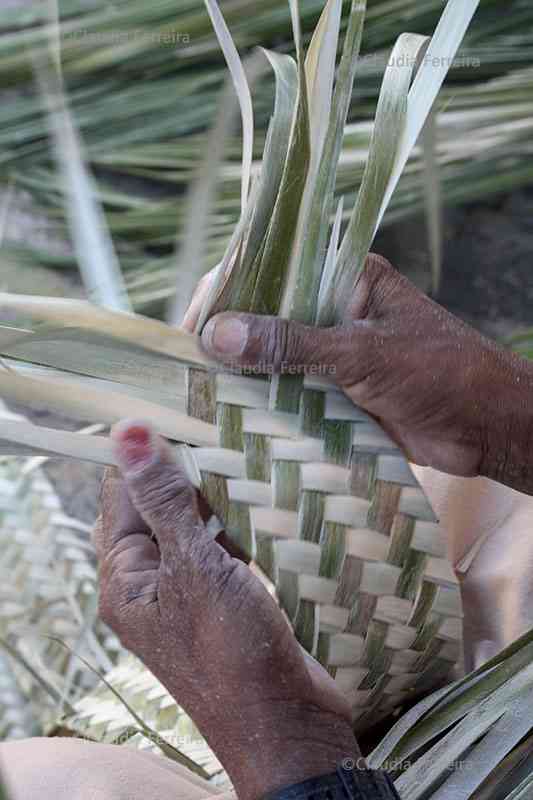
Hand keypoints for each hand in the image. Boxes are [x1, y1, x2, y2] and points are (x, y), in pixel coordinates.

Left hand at [95, 421, 358, 799]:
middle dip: (186, 472)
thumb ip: (162, 499)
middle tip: (221, 432)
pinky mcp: (226, 597)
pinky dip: (238, 524)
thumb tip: (126, 432)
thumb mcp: (193, 567)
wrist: (286, 723)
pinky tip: (262, 503)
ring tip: (245, 459)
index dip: (144, 454)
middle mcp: (150, 583)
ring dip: (216, 497)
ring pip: (194, 525)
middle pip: (157, 507)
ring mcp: (189, 591)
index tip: (179, 413)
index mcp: (124, 578)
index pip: (120, 495)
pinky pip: (223, 546)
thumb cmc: (231, 651)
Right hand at [195, 254, 532, 495]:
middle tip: (186, 371)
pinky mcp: (338, 395)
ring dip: (243, 378)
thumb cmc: (441, 373)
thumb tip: (218, 335)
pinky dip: (266, 407)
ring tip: (199, 399)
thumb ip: (292, 343)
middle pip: (267, 318)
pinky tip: (235, 421)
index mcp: (345, 279)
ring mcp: (335, 355)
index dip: (226, 296)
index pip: (271, 272)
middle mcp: (335, 311)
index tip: (192, 331)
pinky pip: (292, 396)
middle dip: (228, 342)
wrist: (490, 428)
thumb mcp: (362, 352)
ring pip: (275, 360)